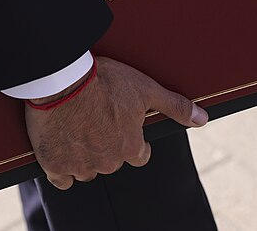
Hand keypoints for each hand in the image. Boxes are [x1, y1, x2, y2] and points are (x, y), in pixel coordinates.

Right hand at [25, 55, 207, 189]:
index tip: (118, 124)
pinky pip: (61, 178)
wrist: (62, 78)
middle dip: (105, 145)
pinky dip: (61, 166)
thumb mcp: (145, 88)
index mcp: (130, 148)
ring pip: (86, 170)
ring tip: (75, 126)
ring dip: (83, 155)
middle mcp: (107, 162)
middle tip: (94, 119)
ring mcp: (79, 166)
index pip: (138, 155)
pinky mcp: (54, 164)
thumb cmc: (103, 80)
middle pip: (111, 161)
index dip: (130, 139)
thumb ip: (175, 106)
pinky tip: (60, 146)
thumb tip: (202, 119)